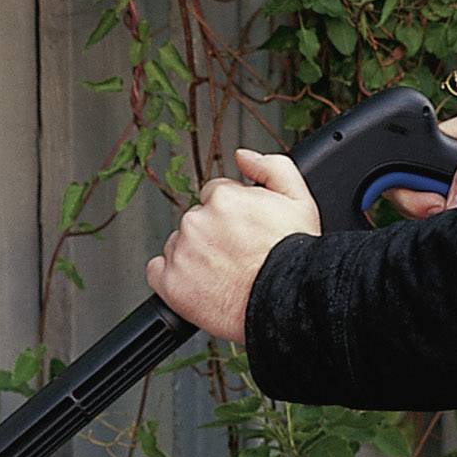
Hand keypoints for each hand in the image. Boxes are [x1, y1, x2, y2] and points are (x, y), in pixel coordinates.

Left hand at [145, 148, 320, 343]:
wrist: (287, 301)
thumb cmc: (294, 257)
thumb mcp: (298, 199)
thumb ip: (271, 167)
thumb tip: (242, 155)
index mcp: (222, 198)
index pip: (214, 197)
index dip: (232, 215)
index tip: (242, 233)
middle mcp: (196, 222)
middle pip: (196, 221)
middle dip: (212, 234)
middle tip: (236, 256)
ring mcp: (181, 252)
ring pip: (179, 245)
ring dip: (194, 255)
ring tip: (223, 273)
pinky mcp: (170, 283)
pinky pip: (158, 272)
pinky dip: (172, 277)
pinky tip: (198, 284)